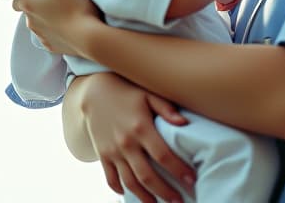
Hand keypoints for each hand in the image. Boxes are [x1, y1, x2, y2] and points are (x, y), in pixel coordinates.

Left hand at [11, 0, 100, 57]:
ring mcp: (41, 36)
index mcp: (27, 4)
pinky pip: (50, 37)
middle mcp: (29, 22)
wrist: (90, 36)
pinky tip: (70, 25)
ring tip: (64, 10)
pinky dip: (57, 31)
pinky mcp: (53, 47)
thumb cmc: (74, 2)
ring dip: (47, 18)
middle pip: (28, 11)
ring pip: (39, 25)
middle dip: (38, 5)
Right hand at [78, 73, 195, 202]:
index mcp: (141, 128)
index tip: (192, 180)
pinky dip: (120, 190)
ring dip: (145, 197)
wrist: (93, 92)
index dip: (178, 170)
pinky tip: (131, 195)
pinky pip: (111, 178)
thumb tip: (185, 122)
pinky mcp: (103, 155)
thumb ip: (166, 108)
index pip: (163, 155)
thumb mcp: (148, 94)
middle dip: (165, 192)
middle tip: (179, 201)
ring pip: (130, 182)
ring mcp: (112, 151)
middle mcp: (126, 143)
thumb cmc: (127, 92)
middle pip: (147, 176)